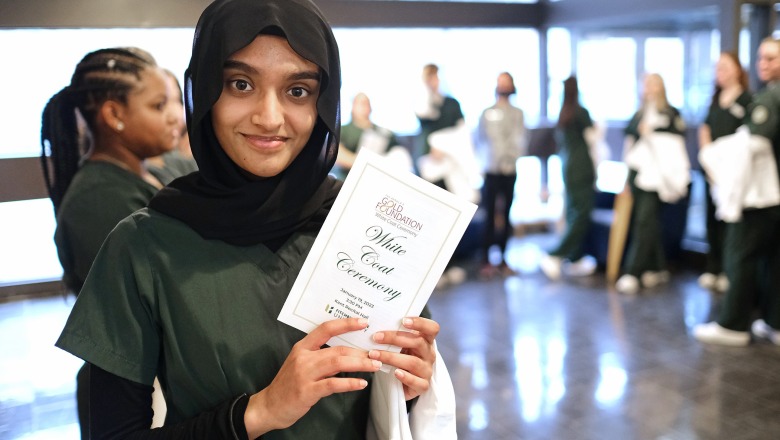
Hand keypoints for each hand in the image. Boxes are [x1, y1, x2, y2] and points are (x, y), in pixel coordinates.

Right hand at [245, 318, 381, 436]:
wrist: (269, 406)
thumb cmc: (288, 384)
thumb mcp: (301, 363)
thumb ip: (320, 356)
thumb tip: (347, 352)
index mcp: (302, 347)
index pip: (325, 329)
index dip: (345, 324)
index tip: (363, 321)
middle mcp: (303, 357)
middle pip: (337, 349)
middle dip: (360, 351)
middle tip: (377, 354)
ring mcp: (304, 374)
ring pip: (337, 363)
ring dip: (360, 364)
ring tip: (374, 366)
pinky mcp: (307, 391)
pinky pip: (333, 384)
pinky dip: (350, 383)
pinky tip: (361, 384)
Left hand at [369, 317, 439, 400]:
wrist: (405, 382)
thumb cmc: (402, 357)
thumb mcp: (401, 344)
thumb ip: (395, 334)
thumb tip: (375, 323)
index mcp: (426, 340)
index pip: (432, 328)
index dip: (420, 323)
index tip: (403, 320)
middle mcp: (429, 354)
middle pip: (418, 342)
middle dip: (395, 338)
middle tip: (376, 337)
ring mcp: (427, 370)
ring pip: (413, 362)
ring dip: (392, 357)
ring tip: (374, 354)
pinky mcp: (423, 385)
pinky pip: (416, 381)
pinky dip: (405, 376)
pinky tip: (395, 372)